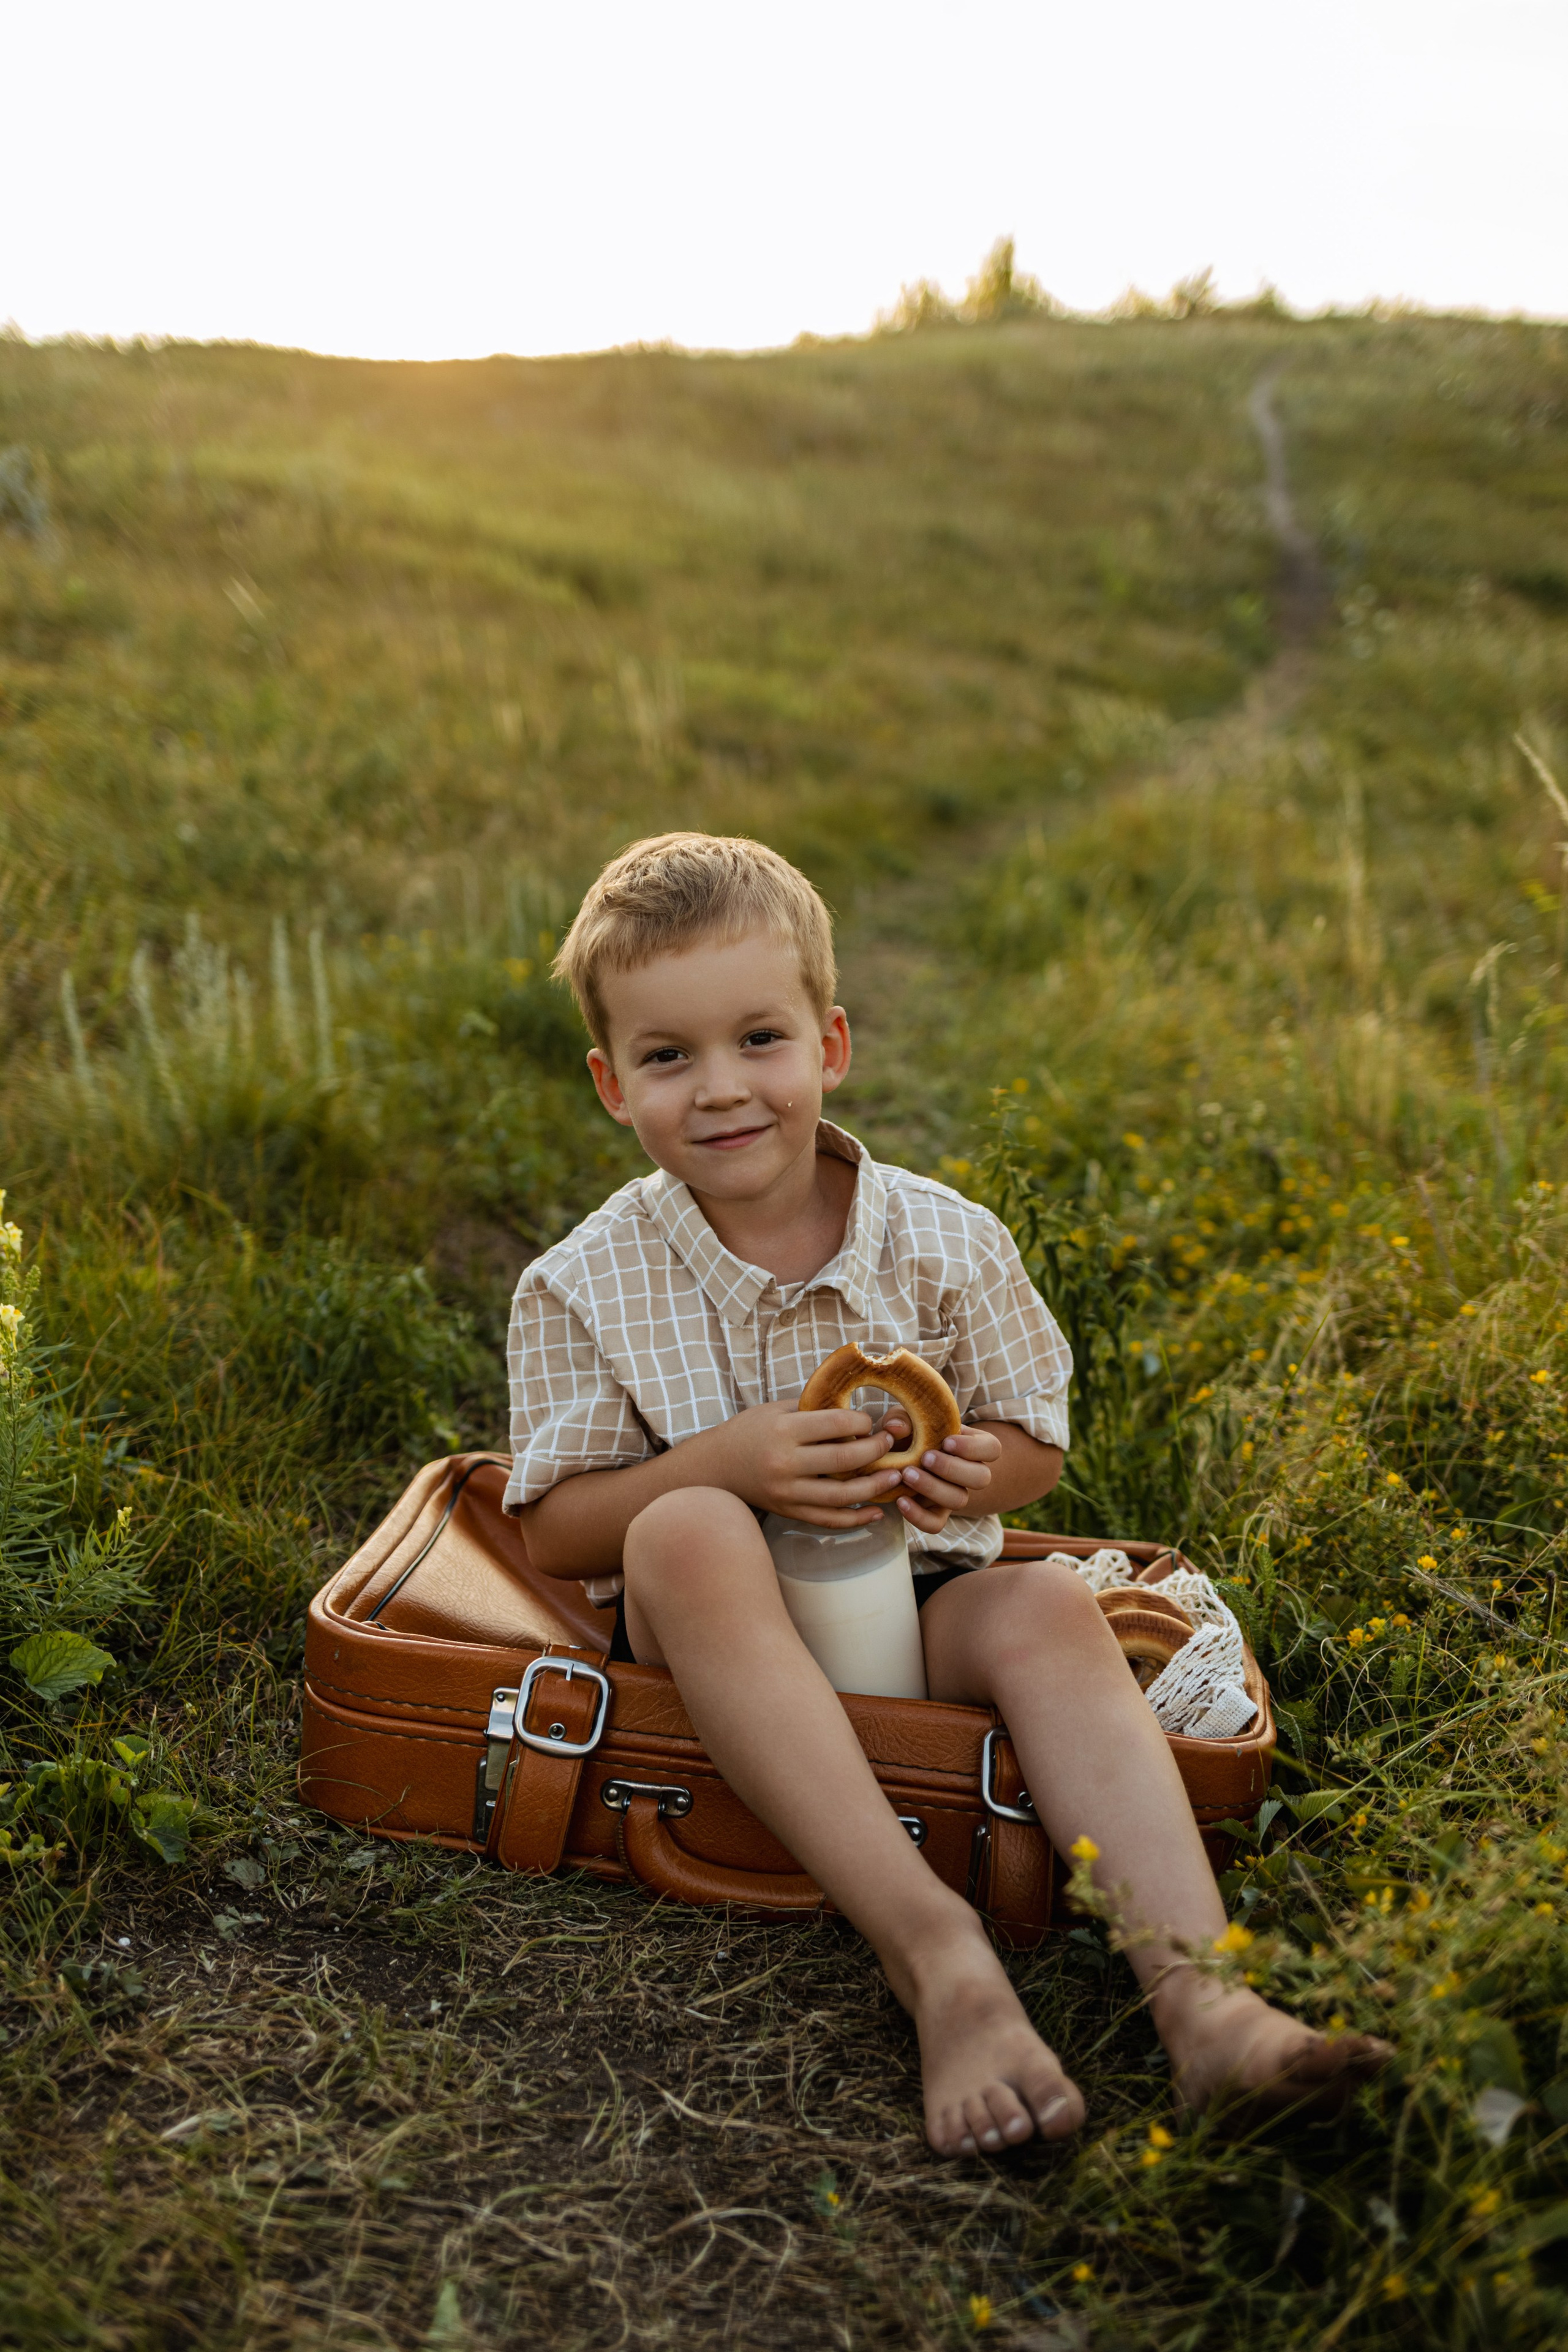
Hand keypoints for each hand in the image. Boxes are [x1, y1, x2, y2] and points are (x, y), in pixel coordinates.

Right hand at [706, 1401, 905, 1527]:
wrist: (716, 1466)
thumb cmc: (751, 1431)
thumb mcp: (777, 1410)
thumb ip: (815, 1410)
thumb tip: (862, 1413)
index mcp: (783, 1429)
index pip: (836, 1423)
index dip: (863, 1422)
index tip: (870, 1422)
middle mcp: (785, 1462)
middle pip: (844, 1458)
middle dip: (876, 1450)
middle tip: (890, 1444)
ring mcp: (787, 1492)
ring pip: (841, 1495)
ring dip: (874, 1487)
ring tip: (895, 1477)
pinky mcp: (788, 1511)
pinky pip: (828, 1519)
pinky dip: (856, 1519)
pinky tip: (876, 1511)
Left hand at [878, 1411, 1000, 1537]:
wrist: (895, 1458)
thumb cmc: (909, 1432)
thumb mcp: (905, 1419)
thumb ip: (901, 1418)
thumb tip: (897, 1428)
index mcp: (973, 1445)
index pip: (992, 1448)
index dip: (973, 1447)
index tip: (946, 1442)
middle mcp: (969, 1473)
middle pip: (981, 1478)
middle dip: (952, 1468)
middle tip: (925, 1458)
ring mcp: (954, 1494)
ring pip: (960, 1500)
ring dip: (934, 1488)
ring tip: (907, 1475)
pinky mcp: (936, 1513)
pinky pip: (936, 1524)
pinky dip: (919, 1516)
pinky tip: (901, 1500)